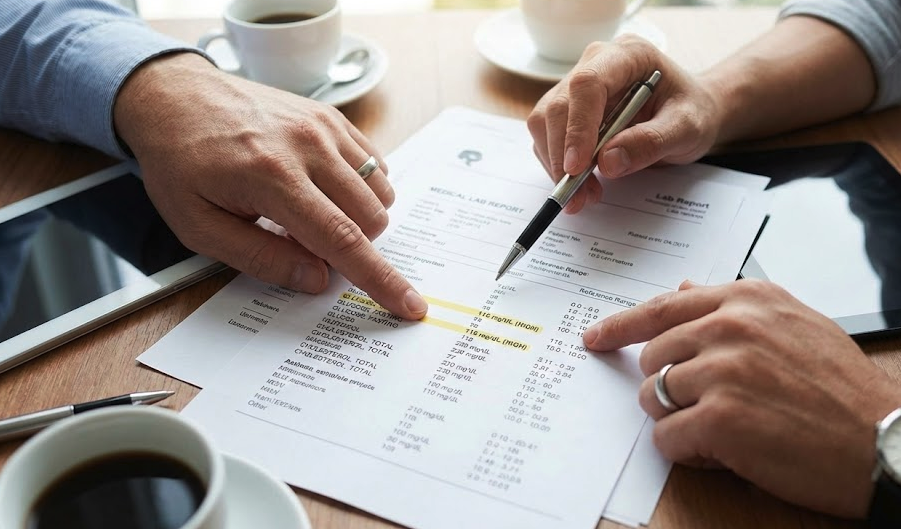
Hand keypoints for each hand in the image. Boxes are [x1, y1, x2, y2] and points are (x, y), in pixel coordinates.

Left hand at [114, 53, 426, 318]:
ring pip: (380, 192)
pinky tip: (322, 187)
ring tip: (312, 211)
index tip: (409, 305)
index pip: (342, 240)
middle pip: (371, 218)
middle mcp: (307, 147)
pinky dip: (361, 188)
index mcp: (272, 179)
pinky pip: (375, 164)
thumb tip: (317, 279)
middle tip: (305, 241)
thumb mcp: (199, 227)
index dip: (379, 280)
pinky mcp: (331, 117)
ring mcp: (324, 127)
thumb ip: (261, 258)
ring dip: (359, 216)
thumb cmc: (180, 163)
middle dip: (352, 245)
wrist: (174, 96)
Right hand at [527, 36, 721, 213]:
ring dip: (557, 164)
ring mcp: (576, 87)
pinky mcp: (568, 110)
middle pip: (558, 106)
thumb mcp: (687, 128)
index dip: (578, 126)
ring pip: (545, 123)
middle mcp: (595, 64)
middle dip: (563, 155)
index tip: (578, 167)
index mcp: (628, 55)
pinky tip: (583, 184)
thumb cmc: (690, 112)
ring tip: (585, 194)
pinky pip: (548, 138)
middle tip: (578, 194)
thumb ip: (652, 141)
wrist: (685, 115)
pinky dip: (558, 166)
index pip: (587, 84)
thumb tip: (607, 161)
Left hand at [583, 279, 900, 517]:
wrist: (885, 441)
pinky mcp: (720, 418)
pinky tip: (723, 451)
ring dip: (678, 419)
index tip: (596, 336)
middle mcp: (730, 326)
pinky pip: (666, 436)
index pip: (662, 306)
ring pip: (653, 396)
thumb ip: (735, 307)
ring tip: (724, 428)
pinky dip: (686, 450)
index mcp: (747, 299)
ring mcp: (723, 370)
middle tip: (707, 404)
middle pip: (652, 356)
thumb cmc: (842, 390)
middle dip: (669, 386)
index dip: (621, 325)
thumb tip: (686, 287)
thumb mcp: (794, 326)